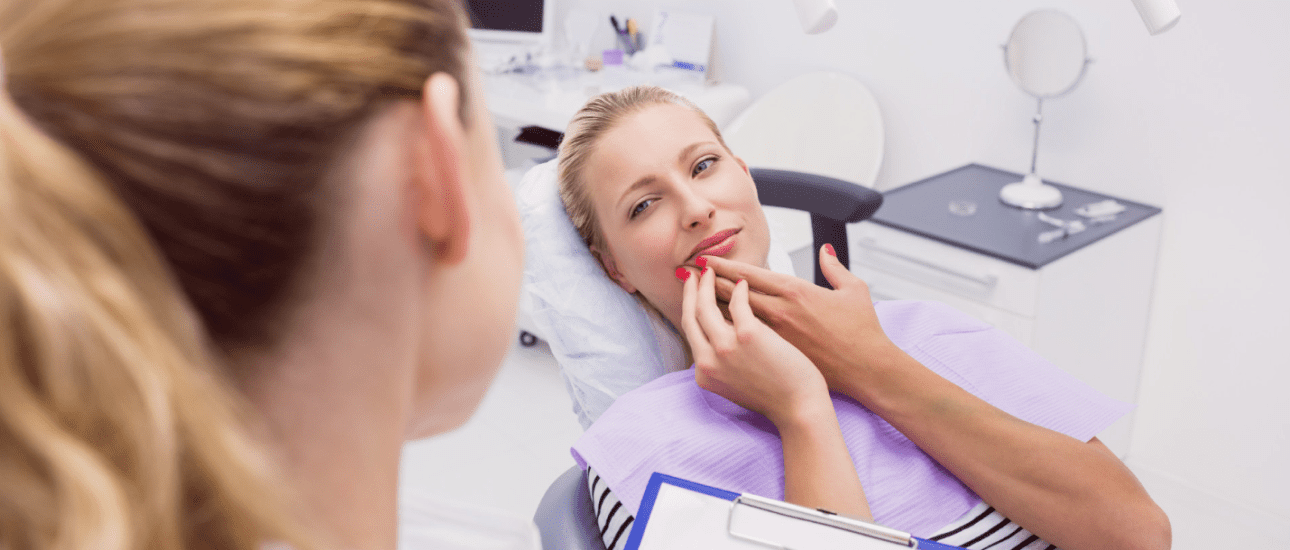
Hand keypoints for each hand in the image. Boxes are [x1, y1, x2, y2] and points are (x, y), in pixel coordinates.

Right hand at [679, 264, 830, 426]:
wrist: (799, 408)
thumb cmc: (776, 397)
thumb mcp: (735, 385)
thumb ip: (723, 364)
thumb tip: (722, 340)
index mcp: (705, 372)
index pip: (690, 332)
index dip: (688, 308)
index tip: (691, 293)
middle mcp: (709, 360)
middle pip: (691, 316)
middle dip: (690, 290)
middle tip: (695, 274)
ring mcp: (726, 347)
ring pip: (706, 306)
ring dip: (708, 284)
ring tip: (713, 271)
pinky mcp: (748, 335)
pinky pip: (738, 302)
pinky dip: (739, 289)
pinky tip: (743, 281)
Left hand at [701, 245, 899, 394]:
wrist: (866, 370)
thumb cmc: (862, 332)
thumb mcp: (853, 290)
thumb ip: (835, 266)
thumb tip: (826, 250)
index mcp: (795, 291)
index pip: (749, 275)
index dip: (724, 266)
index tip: (706, 261)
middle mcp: (779, 311)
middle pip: (732, 293)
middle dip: (708, 283)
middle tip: (688, 274)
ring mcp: (774, 335)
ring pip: (732, 318)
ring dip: (710, 306)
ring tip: (691, 298)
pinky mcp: (776, 356)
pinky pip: (741, 341)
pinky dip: (724, 333)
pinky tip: (710, 329)